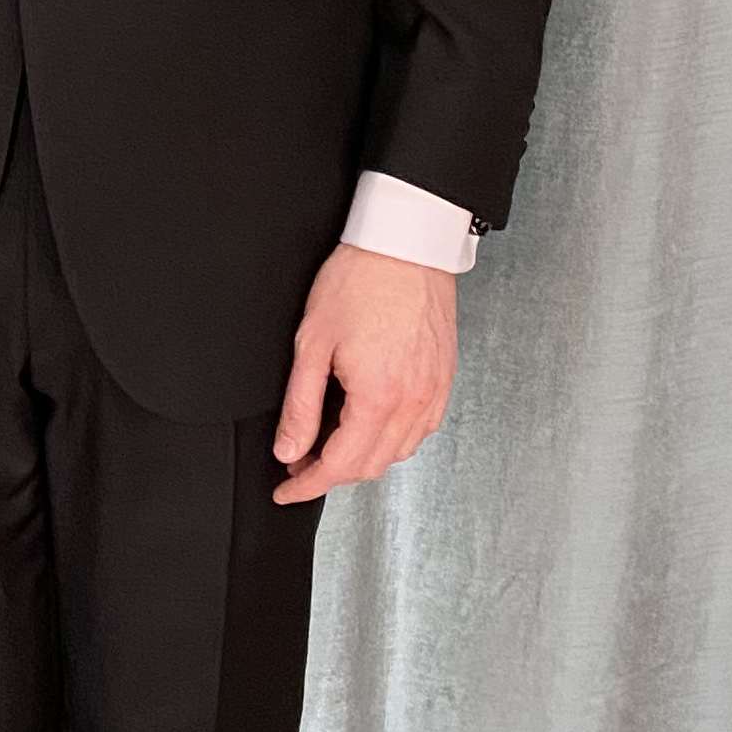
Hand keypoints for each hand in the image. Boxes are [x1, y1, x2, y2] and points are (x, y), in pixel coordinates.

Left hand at [271, 246, 458, 504]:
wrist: (406, 243)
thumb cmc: (361, 280)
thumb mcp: (312, 343)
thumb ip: (300, 405)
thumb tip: (289, 449)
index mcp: (379, 396)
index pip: (341, 465)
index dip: (308, 485)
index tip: (286, 489)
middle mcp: (414, 402)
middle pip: (371, 466)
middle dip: (331, 474)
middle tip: (299, 462)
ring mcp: (434, 392)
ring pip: (398, 453)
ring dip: (362, 458)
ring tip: (329, 442)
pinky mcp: (444, 379)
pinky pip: (419, 430)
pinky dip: (391, 440)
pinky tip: (369, 423)